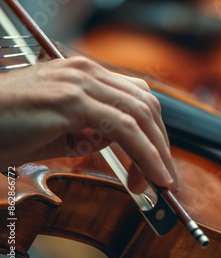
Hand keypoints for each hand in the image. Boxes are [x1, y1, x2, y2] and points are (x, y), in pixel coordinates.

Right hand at [0, 56, 176, 192]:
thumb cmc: (5, 128)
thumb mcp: (58, 131)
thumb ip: (91, 131)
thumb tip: (118, 141)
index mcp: (84, 75)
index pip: (137, 98)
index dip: (154, 132)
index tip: (156, 163)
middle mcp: (85, 72)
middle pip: (146, 104)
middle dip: (161, 143)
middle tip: (164, 176)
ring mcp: (78, 82)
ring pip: (141, 114)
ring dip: (157, 152)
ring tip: (160, 180)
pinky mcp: (70, 100)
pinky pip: (124, 127)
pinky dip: (145, 153)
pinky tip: (150, 174)